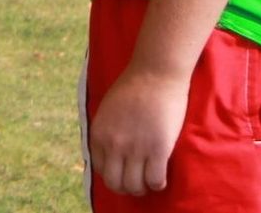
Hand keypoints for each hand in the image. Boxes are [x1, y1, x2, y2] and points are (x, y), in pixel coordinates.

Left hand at [89, 65, 188, 196]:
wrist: (155, 72)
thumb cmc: (134, 86)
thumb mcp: (107, 109)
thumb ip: (107, 131)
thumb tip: (111, 153)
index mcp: (99, 134)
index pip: (100, 169)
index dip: (114, 174)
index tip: (125, 171)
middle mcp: (114, 144)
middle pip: (115, 183)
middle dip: (126, 187)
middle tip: (138, 181)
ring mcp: (136, 148)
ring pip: (135, 186)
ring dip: (143, 188)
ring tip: (149, 180)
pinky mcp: (158, 148)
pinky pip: (155, 180)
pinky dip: (158, 184)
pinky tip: (161, 176)